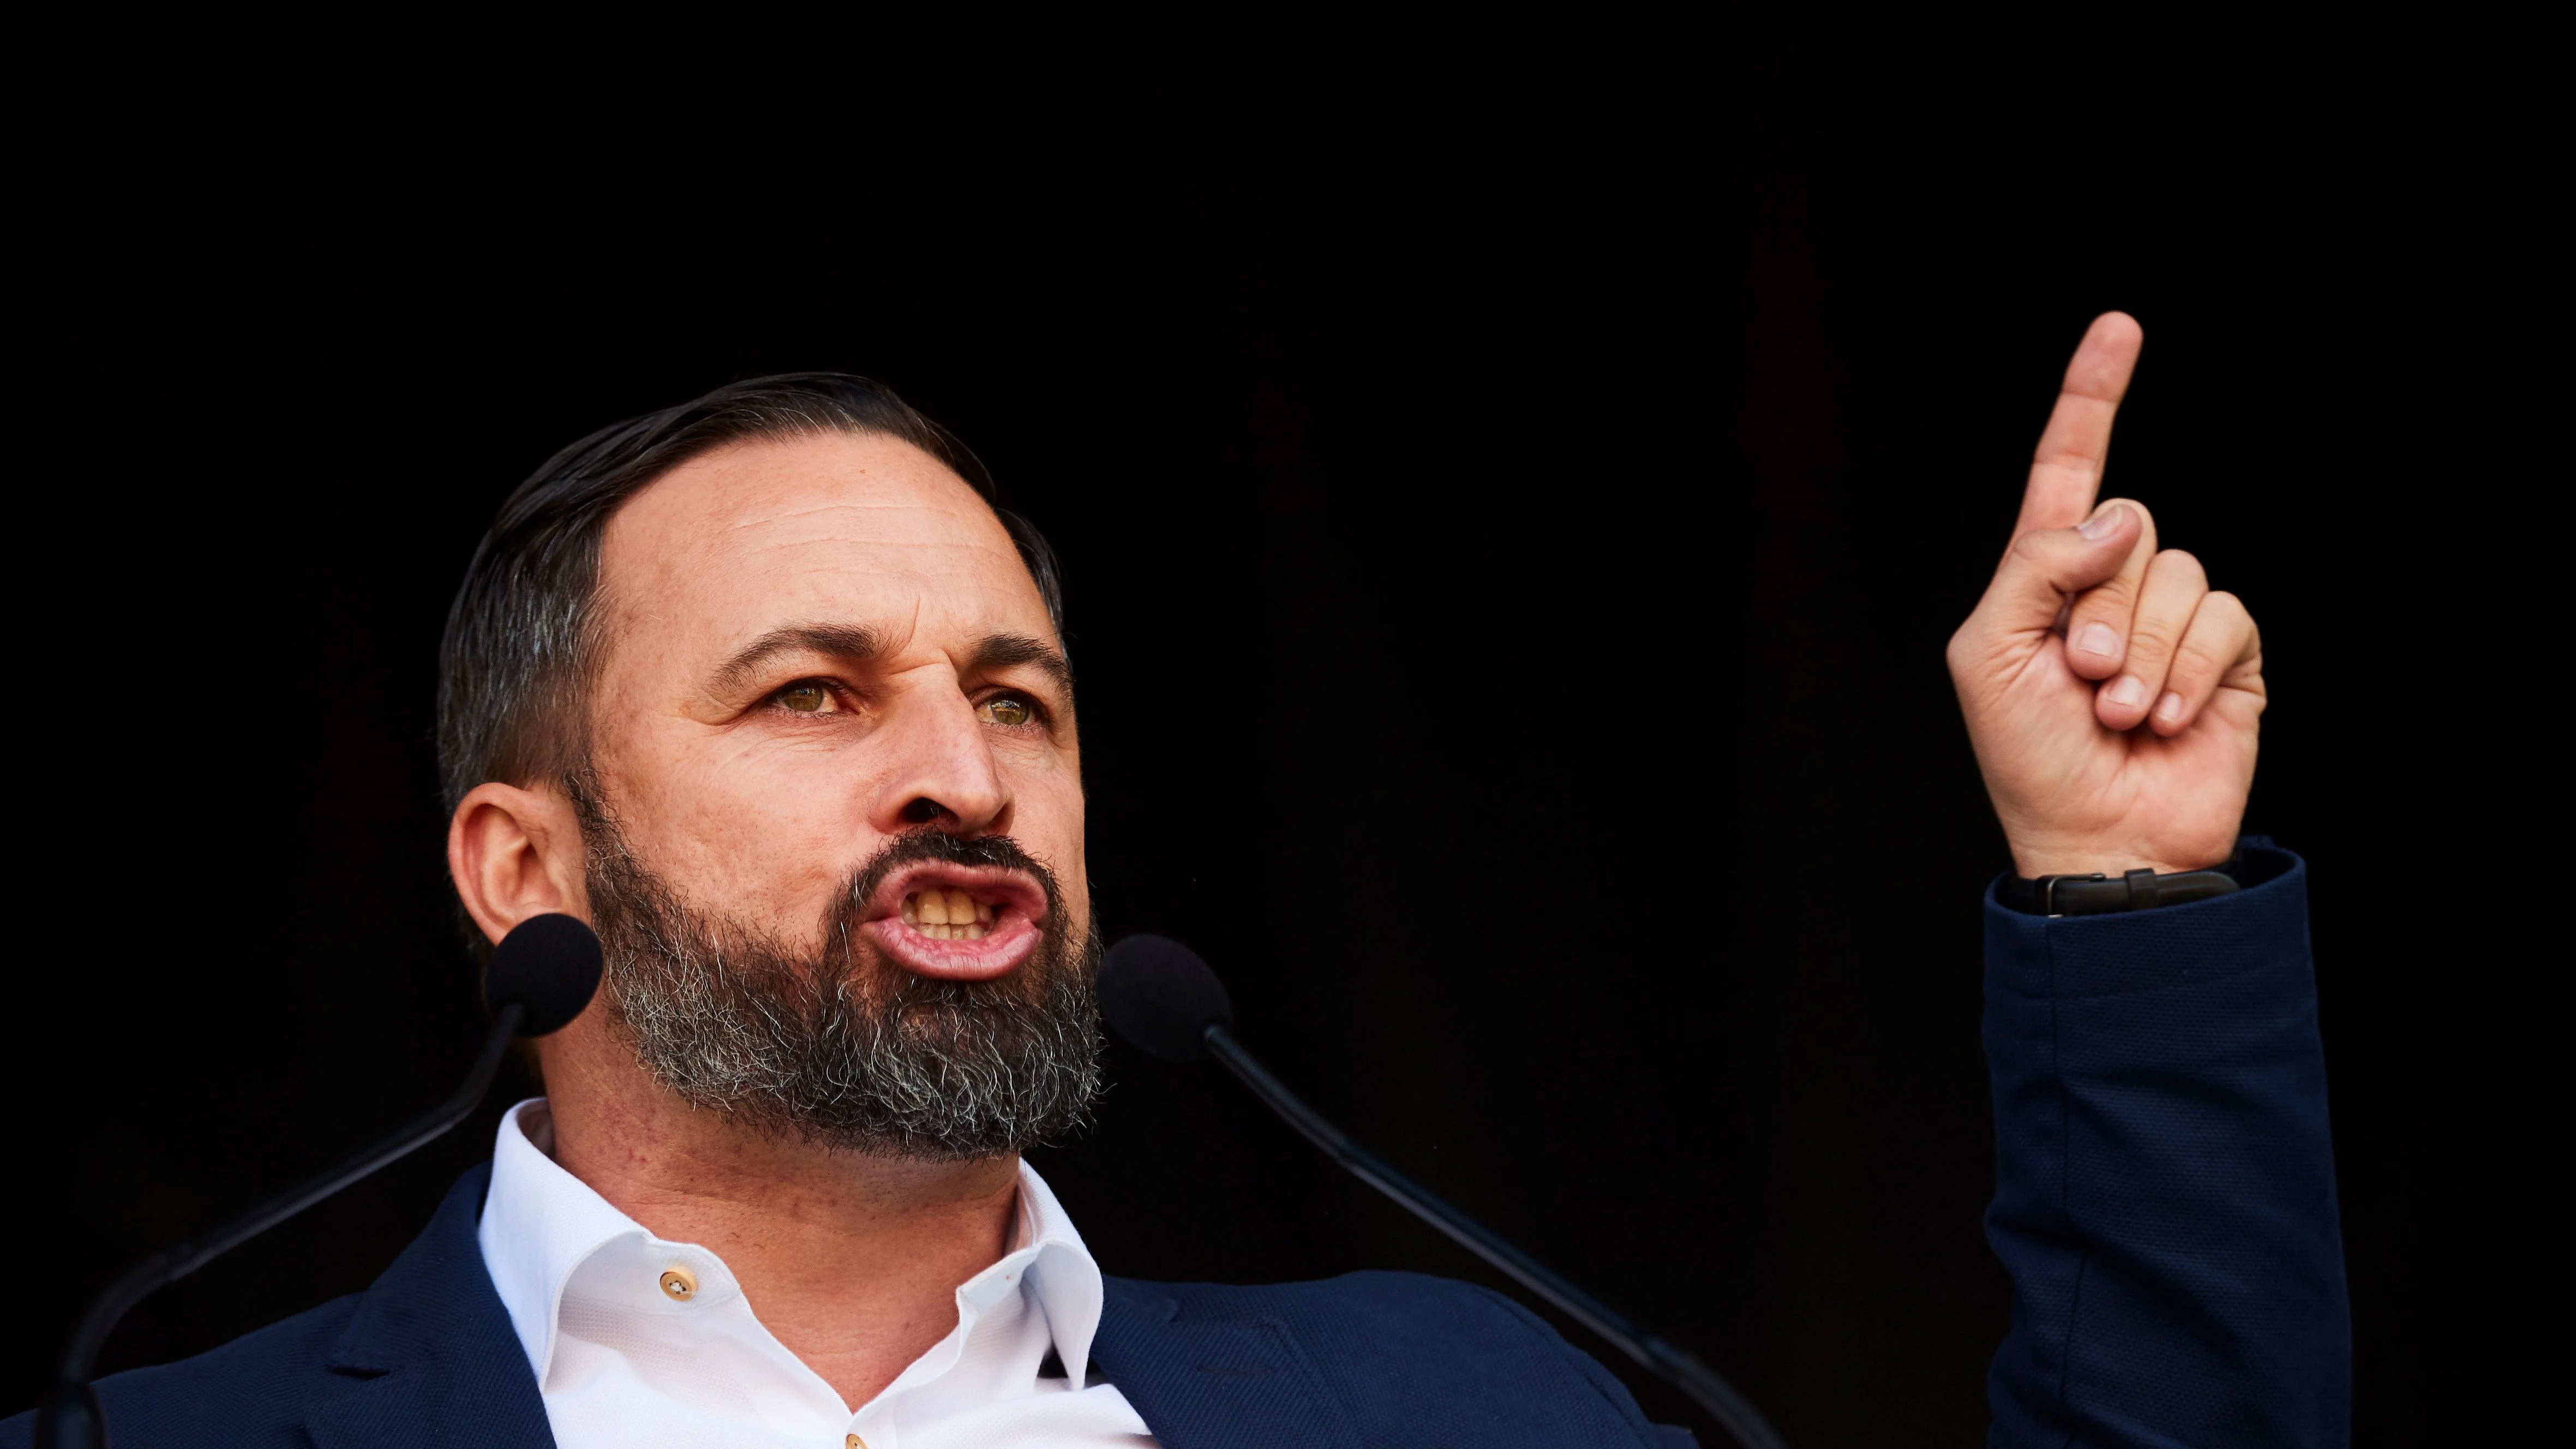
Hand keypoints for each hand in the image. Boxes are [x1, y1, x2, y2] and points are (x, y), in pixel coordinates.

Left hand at [1946, 313, 2264, 877]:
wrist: (2097, 840)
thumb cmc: (2029, 757)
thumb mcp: (1988, 653)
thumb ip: (2036, 565)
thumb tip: (2118, 515)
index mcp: (2047, 575)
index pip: (2069, 470)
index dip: (2093, 396)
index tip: (2119, 328)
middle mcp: (2114, 585)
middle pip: (2129, 527)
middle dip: (2100, 608)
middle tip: (2081, 680)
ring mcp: (2173, 618)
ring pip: (2178, 572)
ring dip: (2142, 651)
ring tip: (2118, 711)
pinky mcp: (2227, 656)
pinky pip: (2223, 618)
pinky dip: (2187, 670)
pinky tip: (2164, 720)